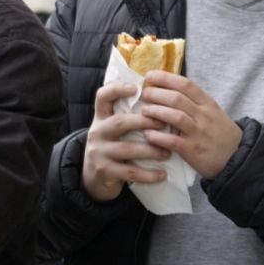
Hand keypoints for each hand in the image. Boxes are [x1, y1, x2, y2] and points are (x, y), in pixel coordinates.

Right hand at [81, 82, 174, 202]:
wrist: (95, 177)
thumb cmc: (113, 147)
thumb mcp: (114, 129)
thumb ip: (128, 116)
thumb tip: (160, 100)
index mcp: (101, 117)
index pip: (103, 96)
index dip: (117, 89)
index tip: (136, 88)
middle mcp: (97, 132)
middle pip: (119, 122)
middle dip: (144, 122)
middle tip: (165, 124)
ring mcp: (99, 152)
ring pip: (127, 149)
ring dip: (151, 150)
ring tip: (168, 153)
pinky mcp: (105, 171)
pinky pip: (130, 172)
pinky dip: (148, 174)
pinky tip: (162, 174)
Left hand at [133, 70, 242, 179]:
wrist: (238, 157)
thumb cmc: (219, 133)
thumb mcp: (212, 112)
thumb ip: (193, 101)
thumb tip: (166, 89)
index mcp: (207, 103)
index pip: (186, 84)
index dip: (165, 78)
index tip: (149, 76)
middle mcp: (203, 116)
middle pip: (176, 98)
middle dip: (156, 93)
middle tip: (144, 94)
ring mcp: (198, 133)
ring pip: (175, 116)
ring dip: (155, 112)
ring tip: (144, 111)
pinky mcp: (193, 150)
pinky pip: (172, 141)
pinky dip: (158, 137)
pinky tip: (148, 134)